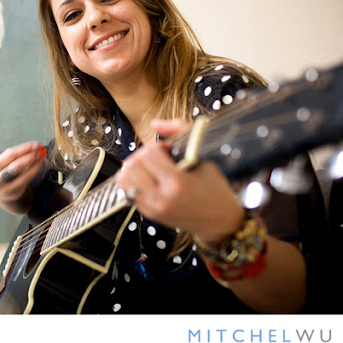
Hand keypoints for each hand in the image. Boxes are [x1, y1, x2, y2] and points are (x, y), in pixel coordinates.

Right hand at [0, 141, 45, 213]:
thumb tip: (33, 146)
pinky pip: (27, 180)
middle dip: (30, 156)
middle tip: (40, 150)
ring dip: (34, 163)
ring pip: (24, 174)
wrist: (0, 193)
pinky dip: (34, 171)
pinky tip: (39, 165)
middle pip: (17, 165)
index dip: (25, 148)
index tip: (35, 144)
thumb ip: (15, 155)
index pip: (10, 155)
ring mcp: (7, 188)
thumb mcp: (2, 164)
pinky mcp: (15, 193)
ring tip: (41, 157)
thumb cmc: (3, 173)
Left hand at [114, 118, 243, 242]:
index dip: (158, 146)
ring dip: (133, 168)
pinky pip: (127, 192)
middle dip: (142, 155)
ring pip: (123, 180)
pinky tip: (149, 180)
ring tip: (149, 168)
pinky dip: (133, 182)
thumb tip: (154, 123)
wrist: (219, 219)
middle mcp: (162, 198)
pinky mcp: (149, 214)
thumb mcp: (204, 156)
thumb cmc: (214, 186)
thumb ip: (180, 131)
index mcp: (178, 183)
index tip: (169, 151)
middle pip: (131, 166)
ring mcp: (153, 208)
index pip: (149, 154)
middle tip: (157, 158)